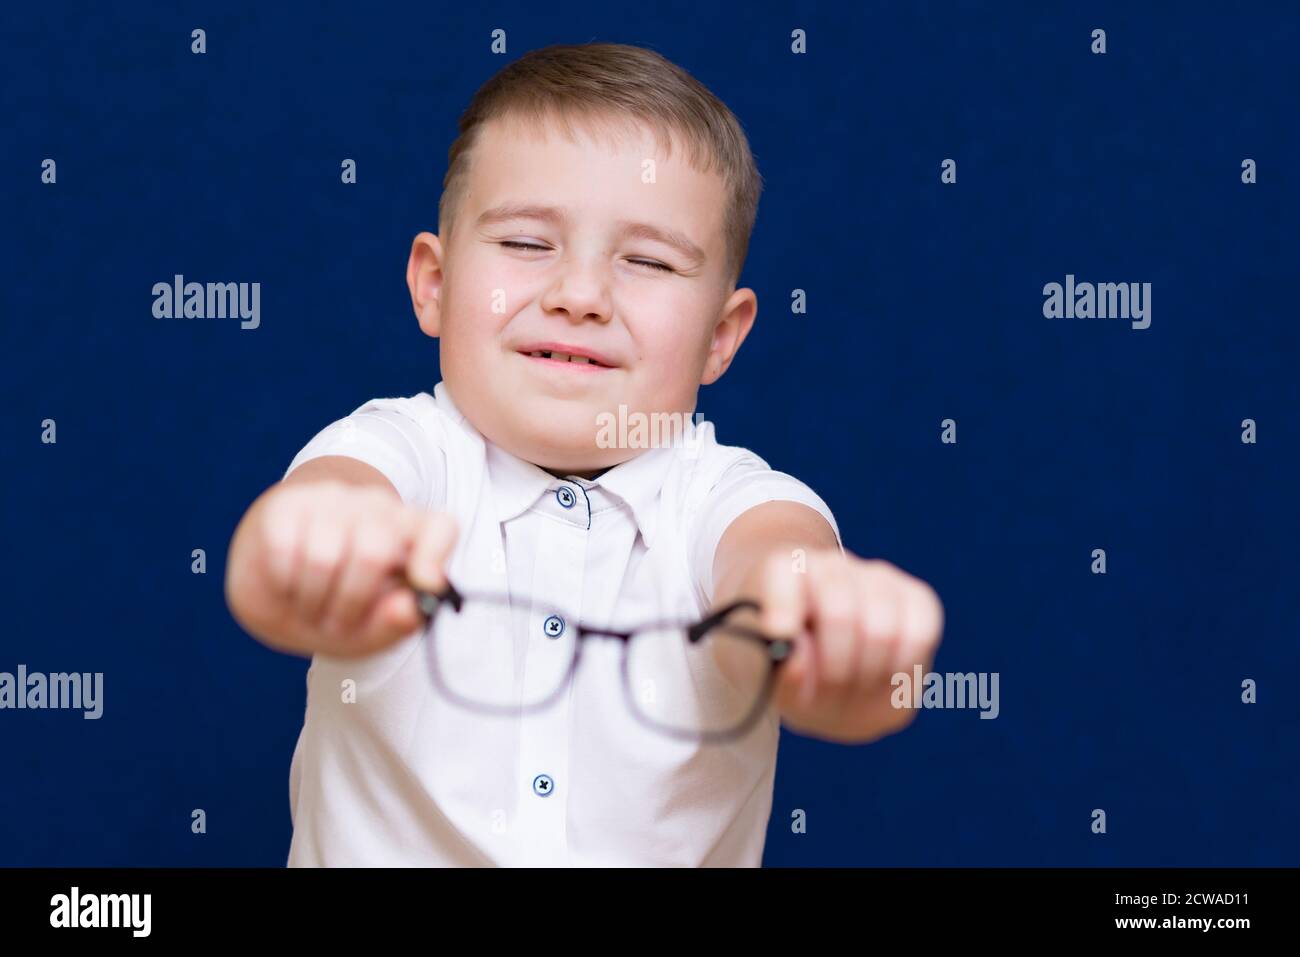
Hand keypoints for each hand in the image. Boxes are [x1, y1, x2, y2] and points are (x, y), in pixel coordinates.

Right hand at [226, 480, 457, 657]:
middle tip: (338, 623)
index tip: (424, 585)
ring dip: (313, 602)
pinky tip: (288, 586)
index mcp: (411, 535)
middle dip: (351, 603)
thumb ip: (394, 624)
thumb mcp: (367, 631)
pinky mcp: (288, 505)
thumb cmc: (333, 607)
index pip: (440, 528)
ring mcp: (331, 501)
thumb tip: (408, 609)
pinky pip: (285, 552)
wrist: (276, 587)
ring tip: (312, 608)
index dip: (434, 556)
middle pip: (375, 552)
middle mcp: (376, 508)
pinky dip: (284, 586)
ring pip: (325, 557)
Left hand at [742, 549, 943, 742]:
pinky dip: (901, 671)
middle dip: (834, 669)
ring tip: (853, 692)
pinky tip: (883, 682)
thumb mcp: (770, 680)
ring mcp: (879, 577)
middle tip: (825, 693)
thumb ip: (779, 674)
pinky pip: (919, 636)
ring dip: (867, 677)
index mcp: (783, 572)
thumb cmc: (796, 673)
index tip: (780, 640)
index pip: (785, 571)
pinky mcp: (918, 599)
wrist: (828, 675)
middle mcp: (833, 565)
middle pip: (839, 613)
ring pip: (882, 630)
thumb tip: (796, 658)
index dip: (783, 606)